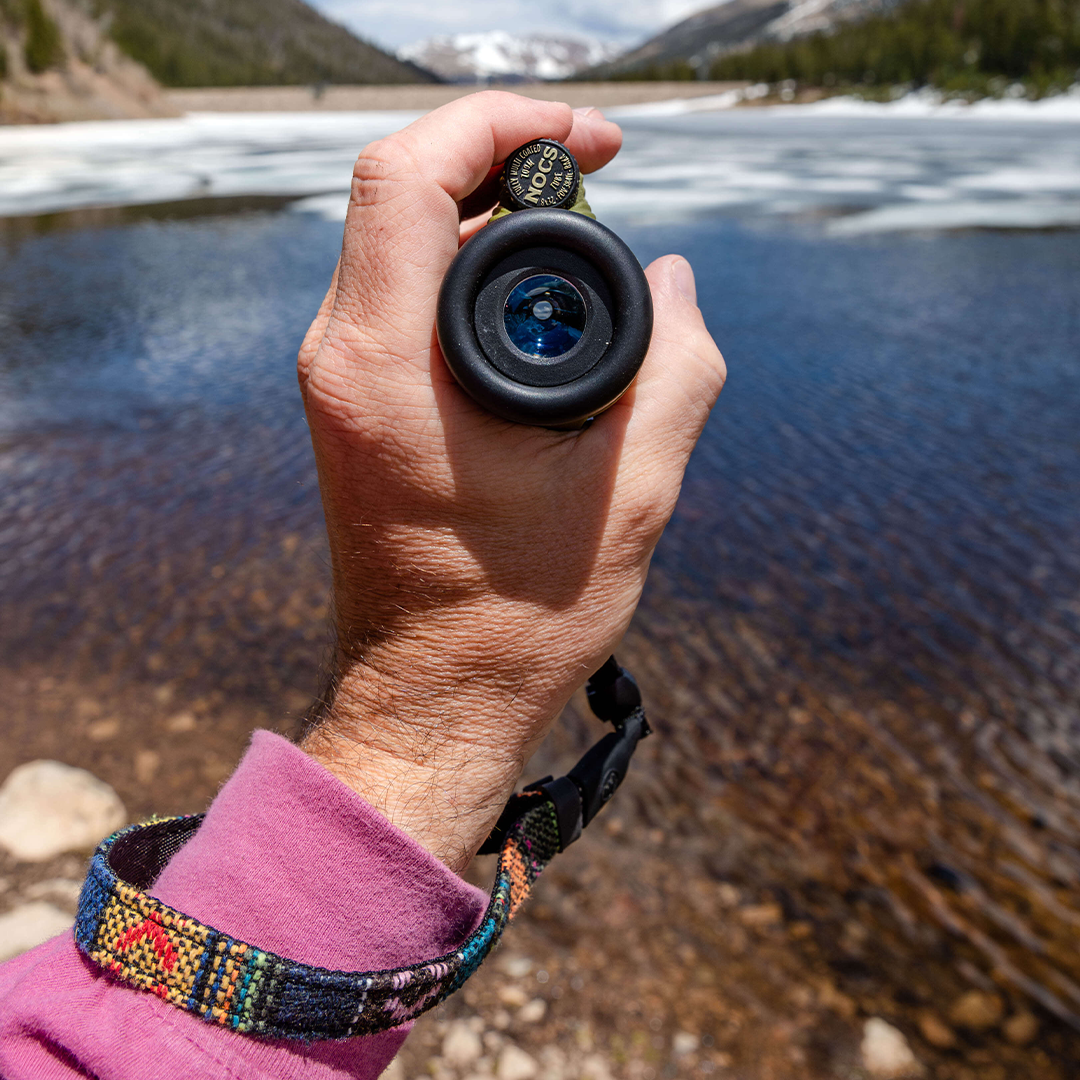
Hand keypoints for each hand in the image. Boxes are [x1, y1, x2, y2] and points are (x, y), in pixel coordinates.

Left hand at [297, 92, 725, 871]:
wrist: (430, 698)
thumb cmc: (513, 622)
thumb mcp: (630, 498)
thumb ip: (676, 371)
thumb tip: (679, 281)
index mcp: (388, 369)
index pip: (408, 176)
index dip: (504, 126)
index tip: (596, 143)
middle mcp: (341, 359)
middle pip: (403, 190)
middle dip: (508, 162)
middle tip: (602, 186)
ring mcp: (339, 380)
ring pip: (402, 237)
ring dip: (491, 216)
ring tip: (585, 246)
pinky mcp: (356, 403)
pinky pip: (403, 292)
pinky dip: (471, 269)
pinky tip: (540, 303)